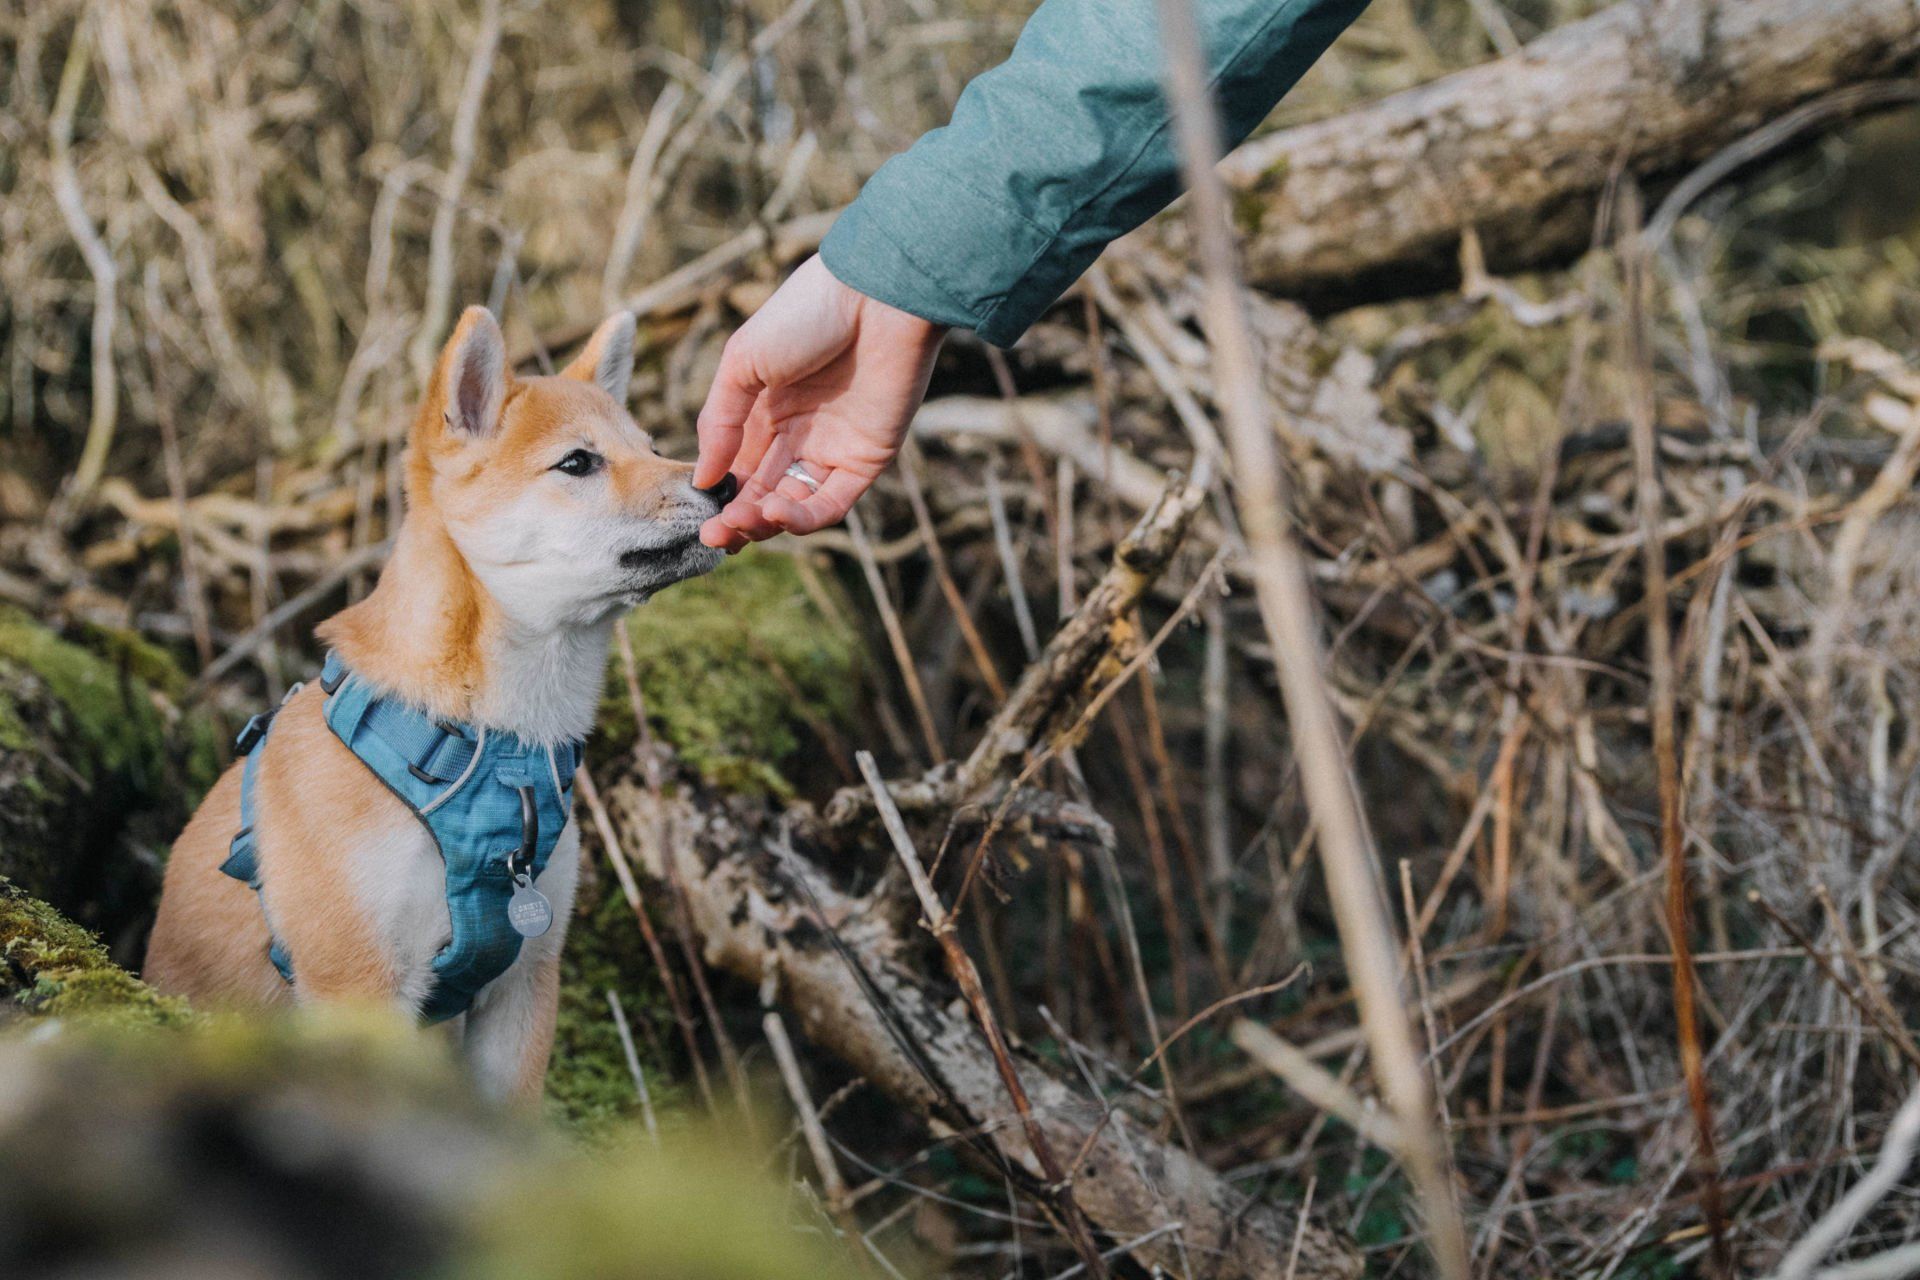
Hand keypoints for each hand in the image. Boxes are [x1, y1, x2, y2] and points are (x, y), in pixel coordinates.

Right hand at [694, 255, 946, 549]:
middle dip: (736, 520)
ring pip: (794, 507)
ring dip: (765, 524)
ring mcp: (833, 450)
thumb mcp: (742, 363)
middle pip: (762, 494)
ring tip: (739, 524)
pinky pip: (832, 504)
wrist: (875, 296)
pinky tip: (775, 513)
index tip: (699, 518)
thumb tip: (702, 479)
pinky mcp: (866, 461)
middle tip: (713, 537)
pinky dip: (803, 518)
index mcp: (765, 412)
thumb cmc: (805, 315)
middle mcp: (798, 436)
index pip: (738, 470)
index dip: (719, 498)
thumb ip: (719, 422)